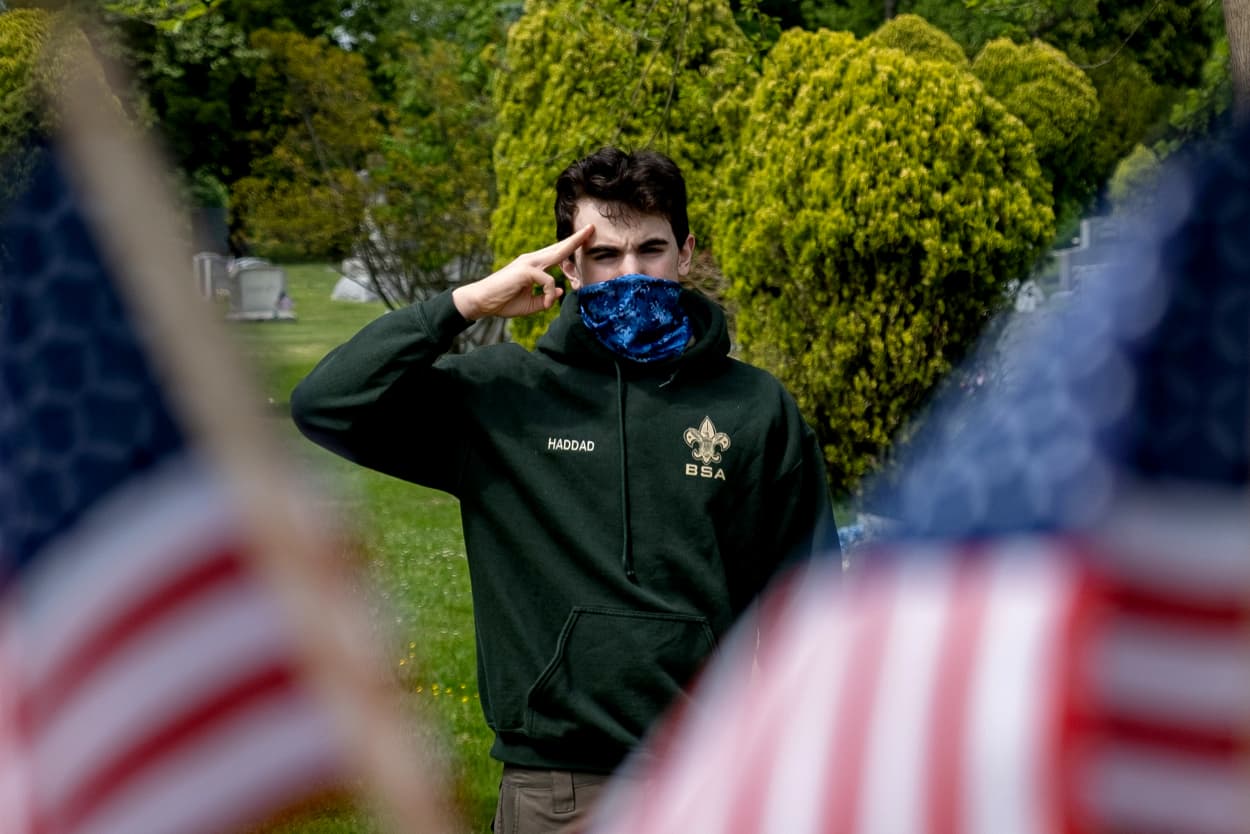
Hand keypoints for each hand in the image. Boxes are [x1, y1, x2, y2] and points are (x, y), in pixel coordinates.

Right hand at [453, 225, 593, 320]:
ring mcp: (528, 263)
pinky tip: (546, 303)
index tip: (584, 238)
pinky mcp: (525, 271)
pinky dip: (550, 295)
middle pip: (559, 247)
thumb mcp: (530, 303)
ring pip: (556, 253)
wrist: (481, 302)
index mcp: (533, 265)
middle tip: (592, 228)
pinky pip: (548, 281)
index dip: (570, 246)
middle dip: (576, 238)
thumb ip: (546, 297)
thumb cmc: (503, 301)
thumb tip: (560, 290)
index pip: (555, 254)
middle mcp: (532, 260)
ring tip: (587, 234)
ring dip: (573, 245)